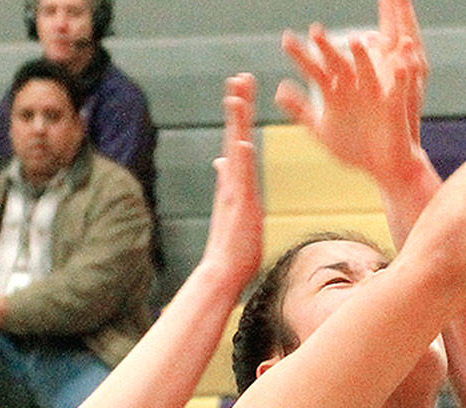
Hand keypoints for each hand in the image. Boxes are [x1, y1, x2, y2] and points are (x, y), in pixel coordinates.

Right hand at [199, 73, 263, 289]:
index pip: (237, 141)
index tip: (241, 91)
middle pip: (234, 135)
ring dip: (236, 123)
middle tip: (240, 77)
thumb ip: (231, 183)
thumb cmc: (235, 247)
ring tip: (237, 97)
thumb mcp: (238, 208)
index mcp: (234, 182)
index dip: (239, 116)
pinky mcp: (239, 206)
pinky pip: (239, 179)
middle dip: (238, 106)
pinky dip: (240, 160)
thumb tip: (223, 163)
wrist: (223, 271)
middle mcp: (231, 182)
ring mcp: (234, 192)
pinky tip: (242, 141)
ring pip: (234, 150)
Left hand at [276, 0, 427, 182]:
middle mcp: (354, 89)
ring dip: (362, 57)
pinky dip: (401, 76)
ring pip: (367, 72)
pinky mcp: (393, 108)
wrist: (384, 167)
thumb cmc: (355, 148)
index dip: (301, 56)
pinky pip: (398, 89)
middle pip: (338, 64)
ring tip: (355, 41)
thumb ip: (301, 110)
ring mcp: (373, 96)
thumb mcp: (323, 130)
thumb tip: (279, 90)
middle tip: (315, 31)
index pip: (315, 70)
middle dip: (327, 49)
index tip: (286, 40)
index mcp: (336, 94)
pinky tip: (402, 65)